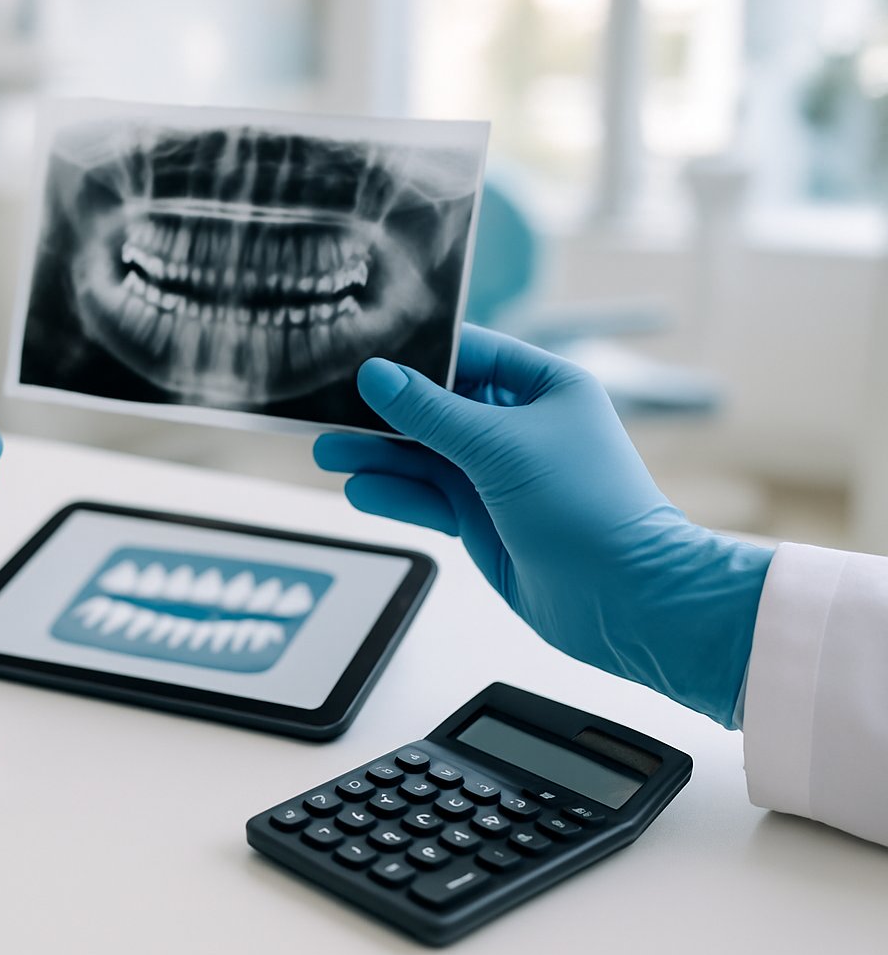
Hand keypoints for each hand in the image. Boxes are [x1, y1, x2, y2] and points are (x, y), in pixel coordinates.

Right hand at [314, 324, 771, 726]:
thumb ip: (432, 413)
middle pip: (437, 407)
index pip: (468, 353)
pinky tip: (360, 490)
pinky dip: (396, 495)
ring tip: (327, 454)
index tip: (361, 356)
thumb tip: (377, 376)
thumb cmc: (589, 510)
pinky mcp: (485, 520)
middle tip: (328, 409)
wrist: (626, 601)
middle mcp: (522, 426)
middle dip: (384, 412)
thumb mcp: (502, 447)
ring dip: (379, 456)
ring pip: (426, 456)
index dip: (415, 355)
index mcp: (545, 387)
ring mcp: (501, 475)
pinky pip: (429, 499)